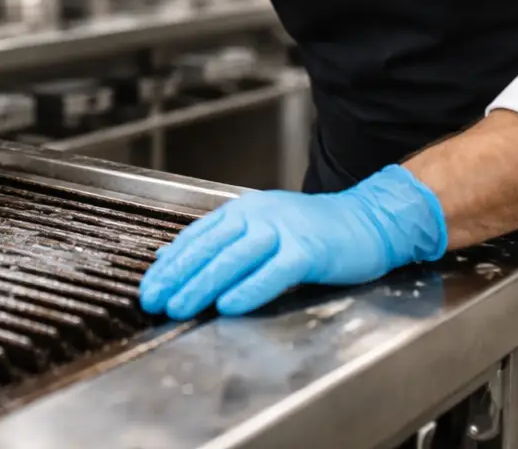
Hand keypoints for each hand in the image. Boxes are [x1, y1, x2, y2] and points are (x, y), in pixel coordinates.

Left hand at [138, 164, 446, 319]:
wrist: (368, 220)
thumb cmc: (315, 232)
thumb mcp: (265, 228)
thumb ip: (228, 242)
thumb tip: (182, 259)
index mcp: (245, 210)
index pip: (198, 235)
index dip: (170, 262)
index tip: (149, 285)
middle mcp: (260, 215)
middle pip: (210, 247)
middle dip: (177, 275)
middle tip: (153, 299)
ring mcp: (285, 230)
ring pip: (234, 257)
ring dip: (203, 283)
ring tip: (180, 306)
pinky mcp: (308, 250)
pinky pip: (273, 271)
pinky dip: (249, 288)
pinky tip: (228, 304)